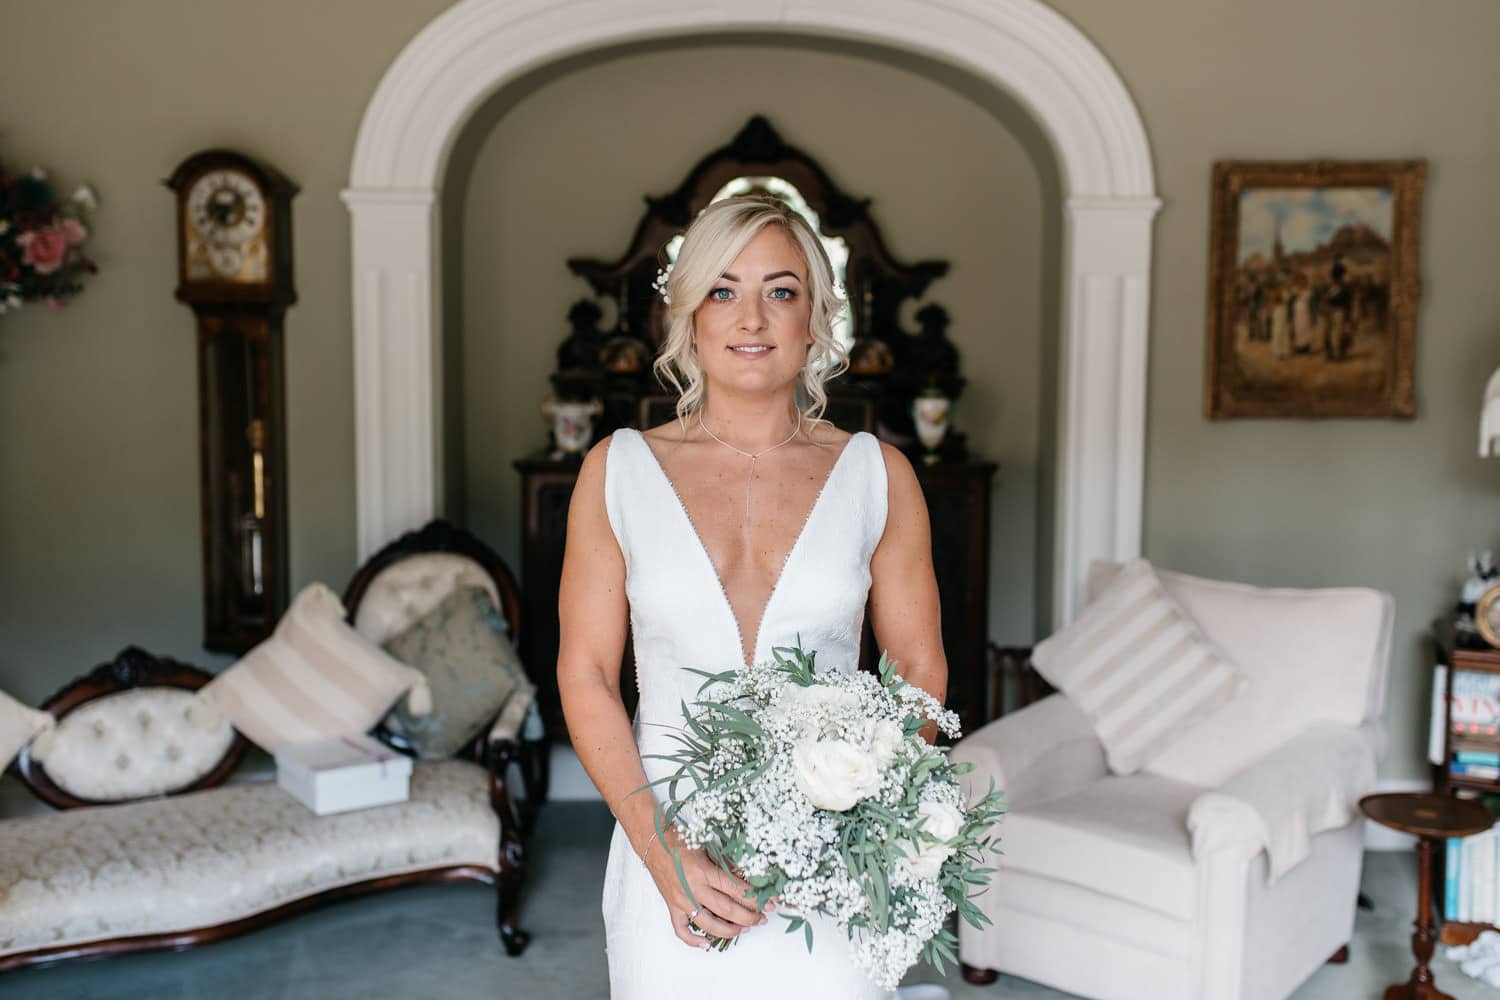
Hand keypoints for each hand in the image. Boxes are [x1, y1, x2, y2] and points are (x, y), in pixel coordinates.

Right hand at [643, 828, 766, 947]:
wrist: (653, 841)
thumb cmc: (682, 841)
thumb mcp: (709, 849)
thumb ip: (727, 866)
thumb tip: (750, 880)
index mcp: (704, 871)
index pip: (736, 890)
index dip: (755, 898)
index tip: (770, 901)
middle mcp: (693, 888)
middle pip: (727, 910)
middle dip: (750, 916)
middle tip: (763, 917)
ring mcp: (681, 900)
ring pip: (709, 924)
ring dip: (730, 930)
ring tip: (746, 928)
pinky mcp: (672, 906)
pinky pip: (682, 930)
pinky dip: (694, 940)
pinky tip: (707, 944)